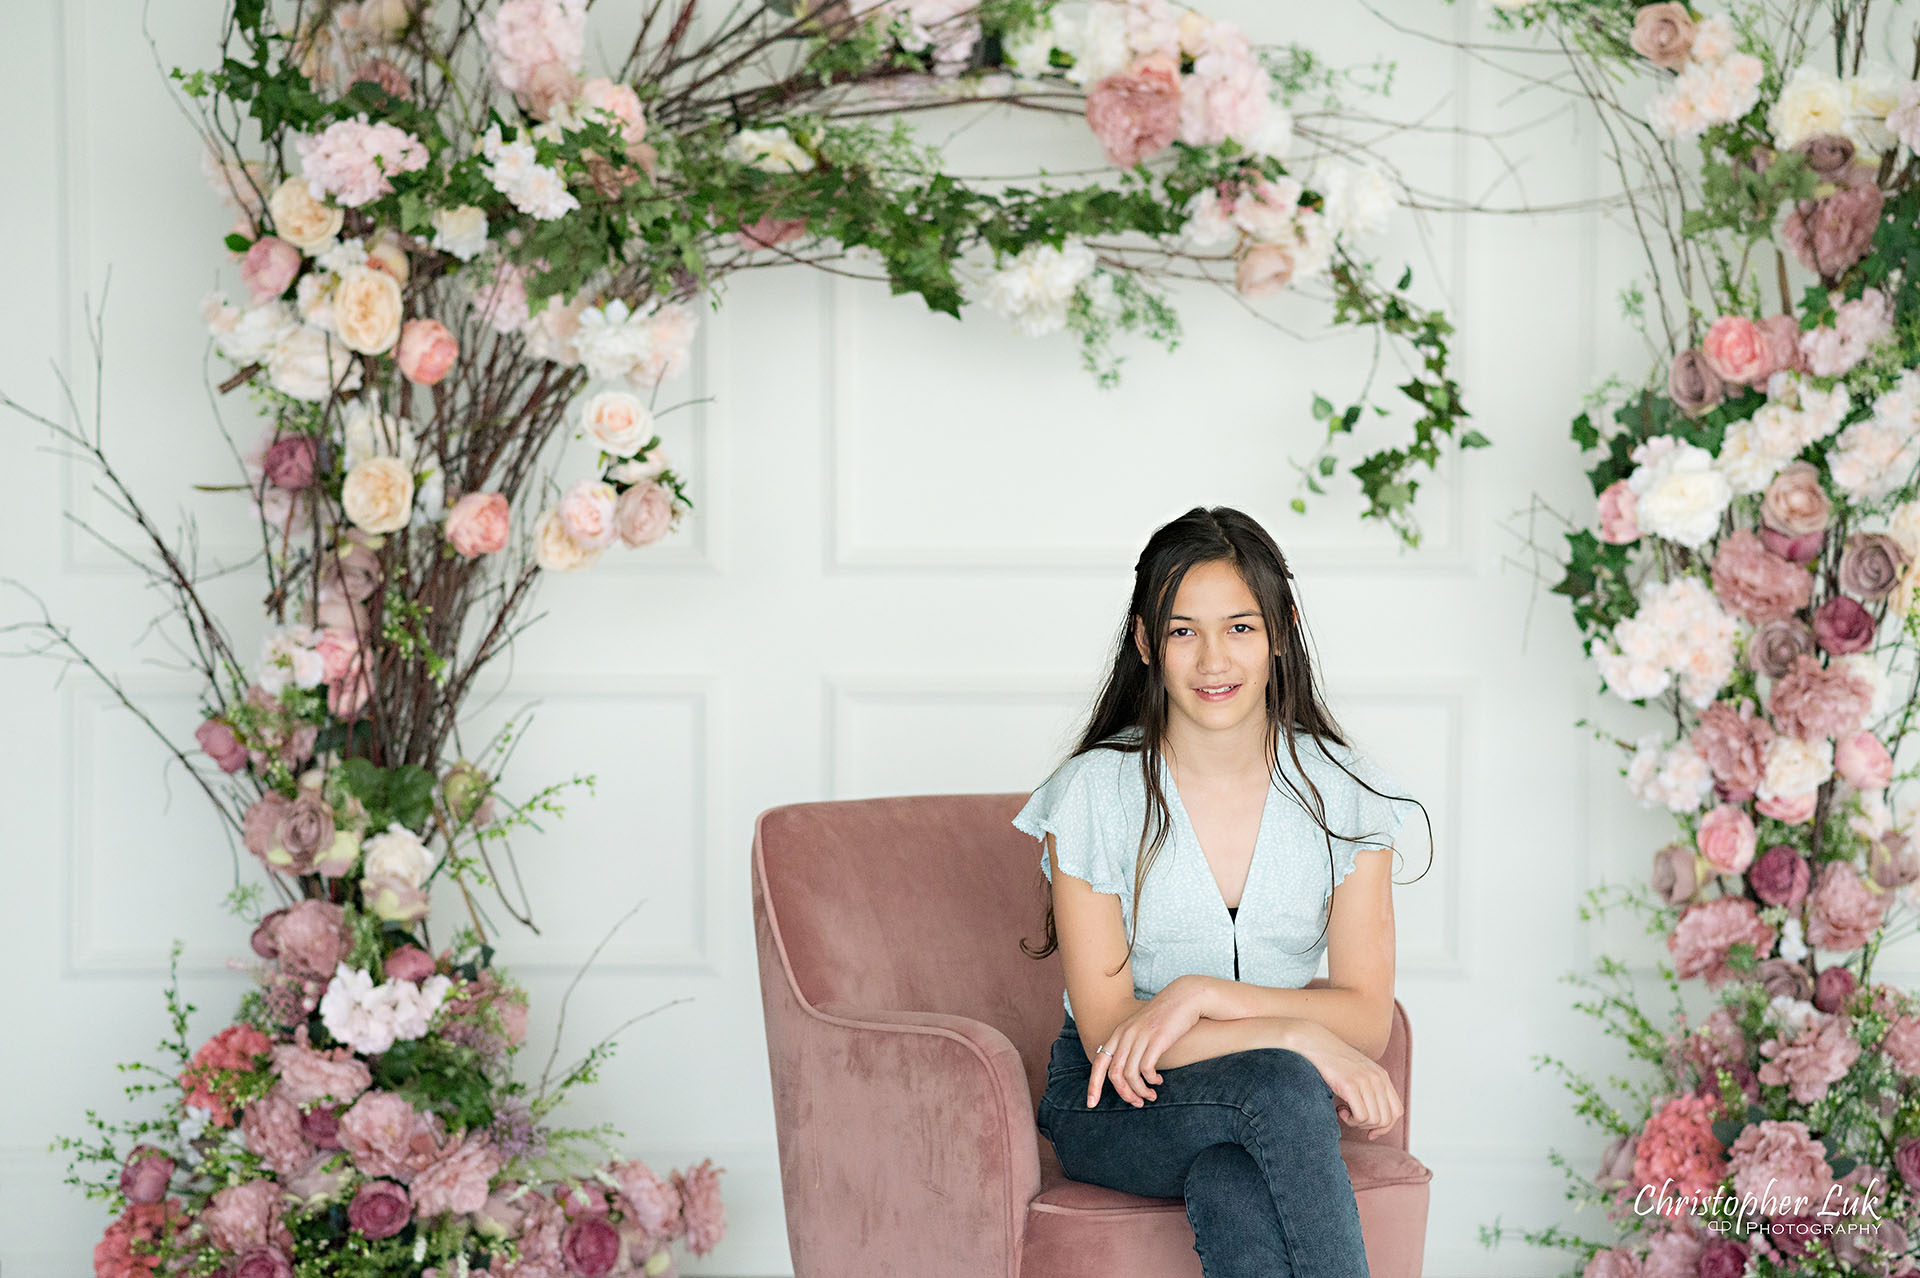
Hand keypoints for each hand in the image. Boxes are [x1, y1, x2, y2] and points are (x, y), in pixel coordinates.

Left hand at [1088, 977, 1206, 1108]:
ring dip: (1140, 1091)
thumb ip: (1130, 1045)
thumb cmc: (1163, 1017)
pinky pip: (1146, 1069)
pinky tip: (1158, 1080)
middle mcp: (1126, 1034)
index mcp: (1119, 1033)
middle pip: (1113, 1073)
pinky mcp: (1157, 1039)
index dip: (1093, 1085)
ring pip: (1130, 1074)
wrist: (1184, 997)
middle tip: (1136, 1103)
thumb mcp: (1140, 1028)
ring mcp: (1140, 1036)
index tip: (1092, 1104)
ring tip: (1150, 1096)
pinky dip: (1151, 1080)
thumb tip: (1124, 1071)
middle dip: (1123, 1093)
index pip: (1098, 1062)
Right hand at [1285, 1023, 1402, 1138]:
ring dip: (1357, 1123)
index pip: (1397, 1111)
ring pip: (1374, 1120)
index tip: (1371, 1132)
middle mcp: (1377, 1079)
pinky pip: (1361, 1116)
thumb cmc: (1334, 1062)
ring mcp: (1365, 1082)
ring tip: (1344, 1112)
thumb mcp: (1360, 1073)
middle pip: (1386, 1119)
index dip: (1386, 1127)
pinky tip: (1339, 1109)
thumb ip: (1370, 1090)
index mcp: (1382, 1076)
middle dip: (1369, 1127)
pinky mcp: (1350, 1086)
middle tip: (1353, 1119)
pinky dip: (1350, 1120)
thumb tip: (1374, 1120)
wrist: (1316, 1044)